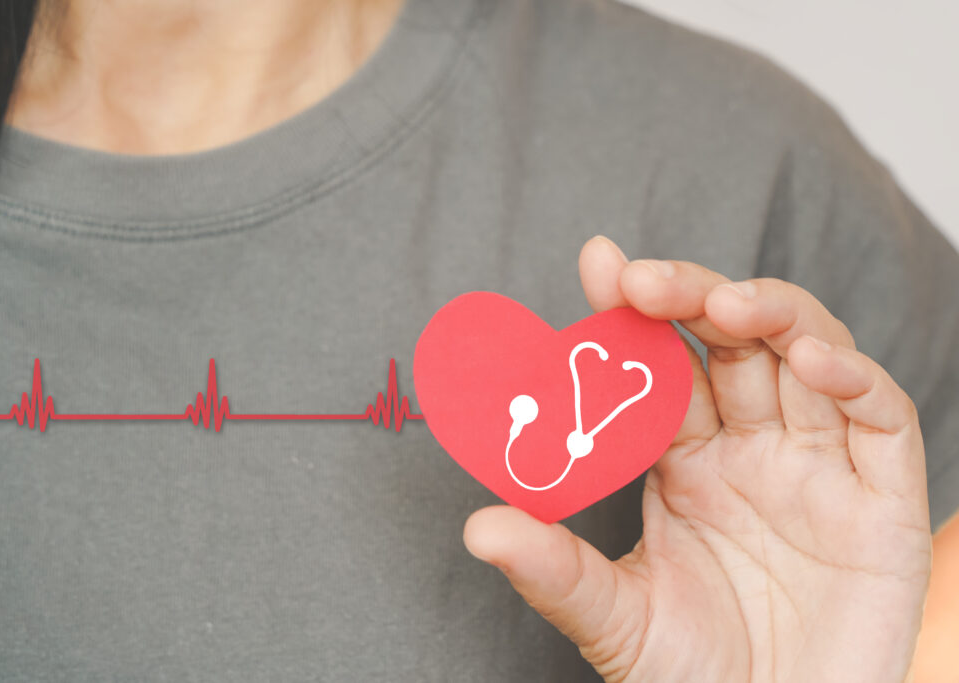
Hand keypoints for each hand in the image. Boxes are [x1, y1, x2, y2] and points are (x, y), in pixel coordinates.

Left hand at [463, 237, 932, 681]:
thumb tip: (477, 525)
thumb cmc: (695, 675)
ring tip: (724, 303)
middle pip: (732, 340)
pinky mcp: (882, 500)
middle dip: (693, 294)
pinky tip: (811, 359)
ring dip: (773, 314)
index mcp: (685, 461)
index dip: (633, 312)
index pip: (660, 365)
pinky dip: (854, 378)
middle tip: (643, 281)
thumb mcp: (614, 618)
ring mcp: (817, 467)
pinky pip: (882, 417)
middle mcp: (751, 449)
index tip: (597, 262)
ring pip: (807, 354)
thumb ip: (554, 569)